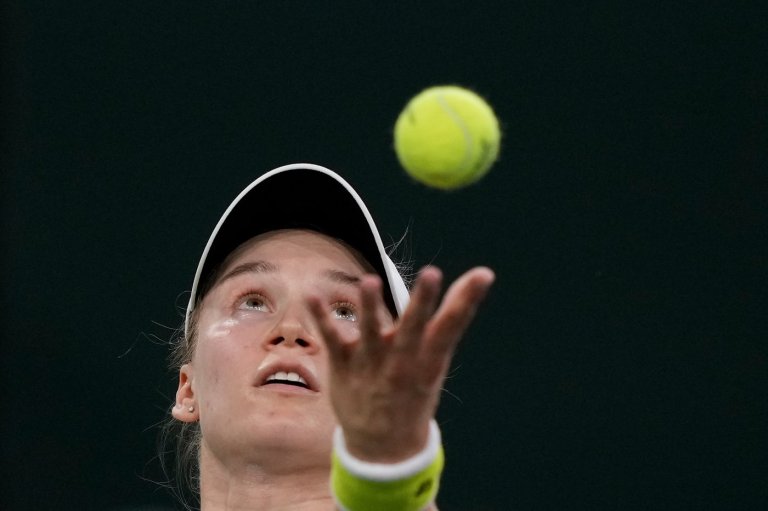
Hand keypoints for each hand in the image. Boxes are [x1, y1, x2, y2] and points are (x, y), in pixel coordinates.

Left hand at [309, 266, 494, 462]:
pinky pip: (332, 338)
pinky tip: (312, 296)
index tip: (482, 276)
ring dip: (371, 307)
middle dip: (423, 301)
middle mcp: (402, 360)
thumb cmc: (415, 387)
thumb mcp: (438, 357)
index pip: (452, 326)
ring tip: (371, 282)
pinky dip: (322, 318)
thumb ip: (453, 314)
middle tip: (433, 273)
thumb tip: (483, 273)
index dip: (466, 300)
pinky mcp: (343, 364)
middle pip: (413, 327)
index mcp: (430, 359)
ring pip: (370, 332)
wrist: (383, 446)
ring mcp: (371, 363)